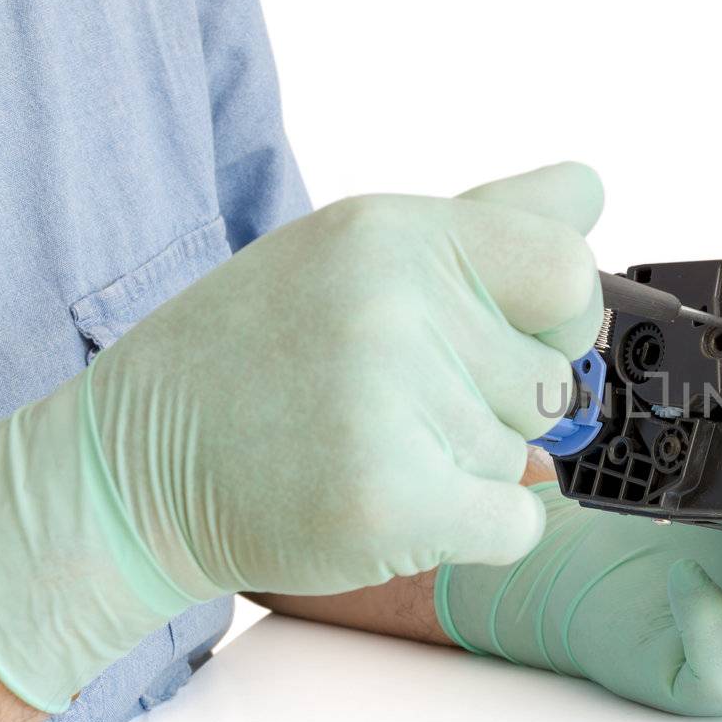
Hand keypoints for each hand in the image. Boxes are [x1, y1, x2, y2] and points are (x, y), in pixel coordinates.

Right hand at [0, 163, 603, 710]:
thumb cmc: (257, 354)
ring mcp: (391, 403)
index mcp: (394, 234)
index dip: (560, 317)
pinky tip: (392, 502)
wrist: (130, 467)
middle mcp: (396, 306)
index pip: (568, 272)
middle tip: (400, 400)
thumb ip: (486, 225)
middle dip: (500, 404)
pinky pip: (516, 524)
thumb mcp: (356, 254)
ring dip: (468, 466)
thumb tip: (591, 192)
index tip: (513, 337)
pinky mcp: (389, 500)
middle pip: (553, 379)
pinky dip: (473, 529)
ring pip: (526, 457)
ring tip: (365, 442)